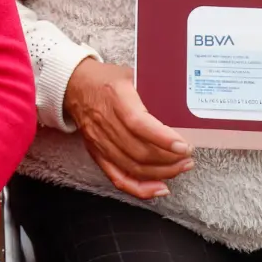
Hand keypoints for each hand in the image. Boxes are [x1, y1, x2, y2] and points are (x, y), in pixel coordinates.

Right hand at [63, 58, 193, 199]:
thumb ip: (152, 86)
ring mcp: (100, 141)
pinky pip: (118, 177)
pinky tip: (159, 187)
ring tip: (181, 167)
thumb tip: (181, 100)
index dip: (163, 139)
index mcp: (115, 98)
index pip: (139, 124)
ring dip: (161, 172)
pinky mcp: (97, 153)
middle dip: (170, 160)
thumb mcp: (130, 73)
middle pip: (139, 151)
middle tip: (188, 157)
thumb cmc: (104, 78)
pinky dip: (140, 188)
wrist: (73, 85)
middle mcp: (105, 123)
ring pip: (133, 167)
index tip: (184, 146)